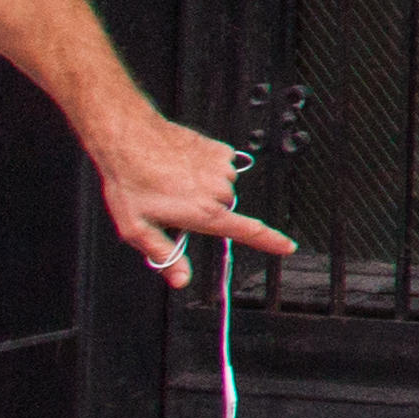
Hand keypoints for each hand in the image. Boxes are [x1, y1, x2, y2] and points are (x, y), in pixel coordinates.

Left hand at [87, 110, 292, 287]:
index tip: (287, 247)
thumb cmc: (131, 180)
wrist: (130, 138)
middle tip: (171, 203)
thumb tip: (181, 279)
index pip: (248, 231)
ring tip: (172, 180)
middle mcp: (218, 190)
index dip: (271, 241)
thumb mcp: (137, 228)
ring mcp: (222, 168)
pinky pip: (219, 168)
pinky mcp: (220, 150)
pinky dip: (203, 170)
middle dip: (202, 211)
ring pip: (219, 189)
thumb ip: (163, 255)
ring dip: (200, 189)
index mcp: (203, 213)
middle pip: (221, 211)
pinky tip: (182, 166)